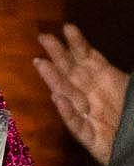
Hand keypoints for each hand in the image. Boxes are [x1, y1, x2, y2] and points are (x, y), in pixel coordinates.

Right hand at [33, 24, 127, 165]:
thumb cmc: (132, 118)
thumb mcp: (128, 88)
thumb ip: (109, 73)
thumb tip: (94, 57)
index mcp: (105, 81)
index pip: (88, 59)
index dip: (78, 44)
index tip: (67, 28)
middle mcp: (93, 95)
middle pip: (72, 73)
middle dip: (58, 55)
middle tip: (43, 38)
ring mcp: (88, 116)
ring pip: (68, 95)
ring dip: (54, 79)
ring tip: (42, 64)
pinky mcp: (88, 138)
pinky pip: (76, 124)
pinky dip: (68, 111)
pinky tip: (58, 99)